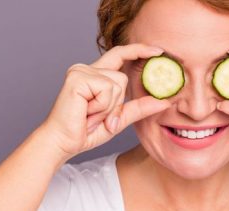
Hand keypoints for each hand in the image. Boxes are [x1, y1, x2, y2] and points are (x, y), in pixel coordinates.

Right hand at [39, 44, 170, 158]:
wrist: (63, 143)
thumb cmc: (87, 131)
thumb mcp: (119, 119)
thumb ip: (140, 108)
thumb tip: (165, 101)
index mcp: (95, 75)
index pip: (120, 55)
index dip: (139, 50)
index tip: (159, 51)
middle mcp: (87, 69)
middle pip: (123, 77)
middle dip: (118, 104)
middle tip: (102, 119)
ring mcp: (81, 71)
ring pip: (117, 83)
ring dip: (109, 107)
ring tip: (91, 116)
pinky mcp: (77, 78)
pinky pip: (107, 89)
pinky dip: (102, 107)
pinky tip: (86, 113)